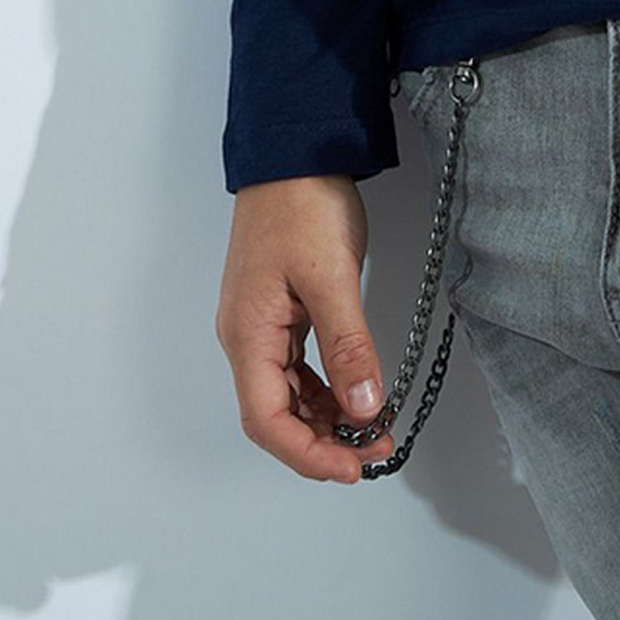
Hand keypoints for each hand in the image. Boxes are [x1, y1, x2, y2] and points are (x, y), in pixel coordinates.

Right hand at [216, 175, 395, 482]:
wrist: (294, 151)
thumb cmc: (302, 204)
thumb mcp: (332, 276)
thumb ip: (348, 345)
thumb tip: (363, 406)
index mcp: (248, 334)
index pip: (266, 420)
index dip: (307, 454)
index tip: (352, 468)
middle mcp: (246, 337)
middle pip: (274, 415)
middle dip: (321, 443)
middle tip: (372, 451)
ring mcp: (261, 325)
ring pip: (287, 395)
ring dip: (326, 418)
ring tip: (372, 427)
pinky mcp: (279, 311)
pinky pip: (298, 368)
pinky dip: (325, 389)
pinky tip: (355, 394)